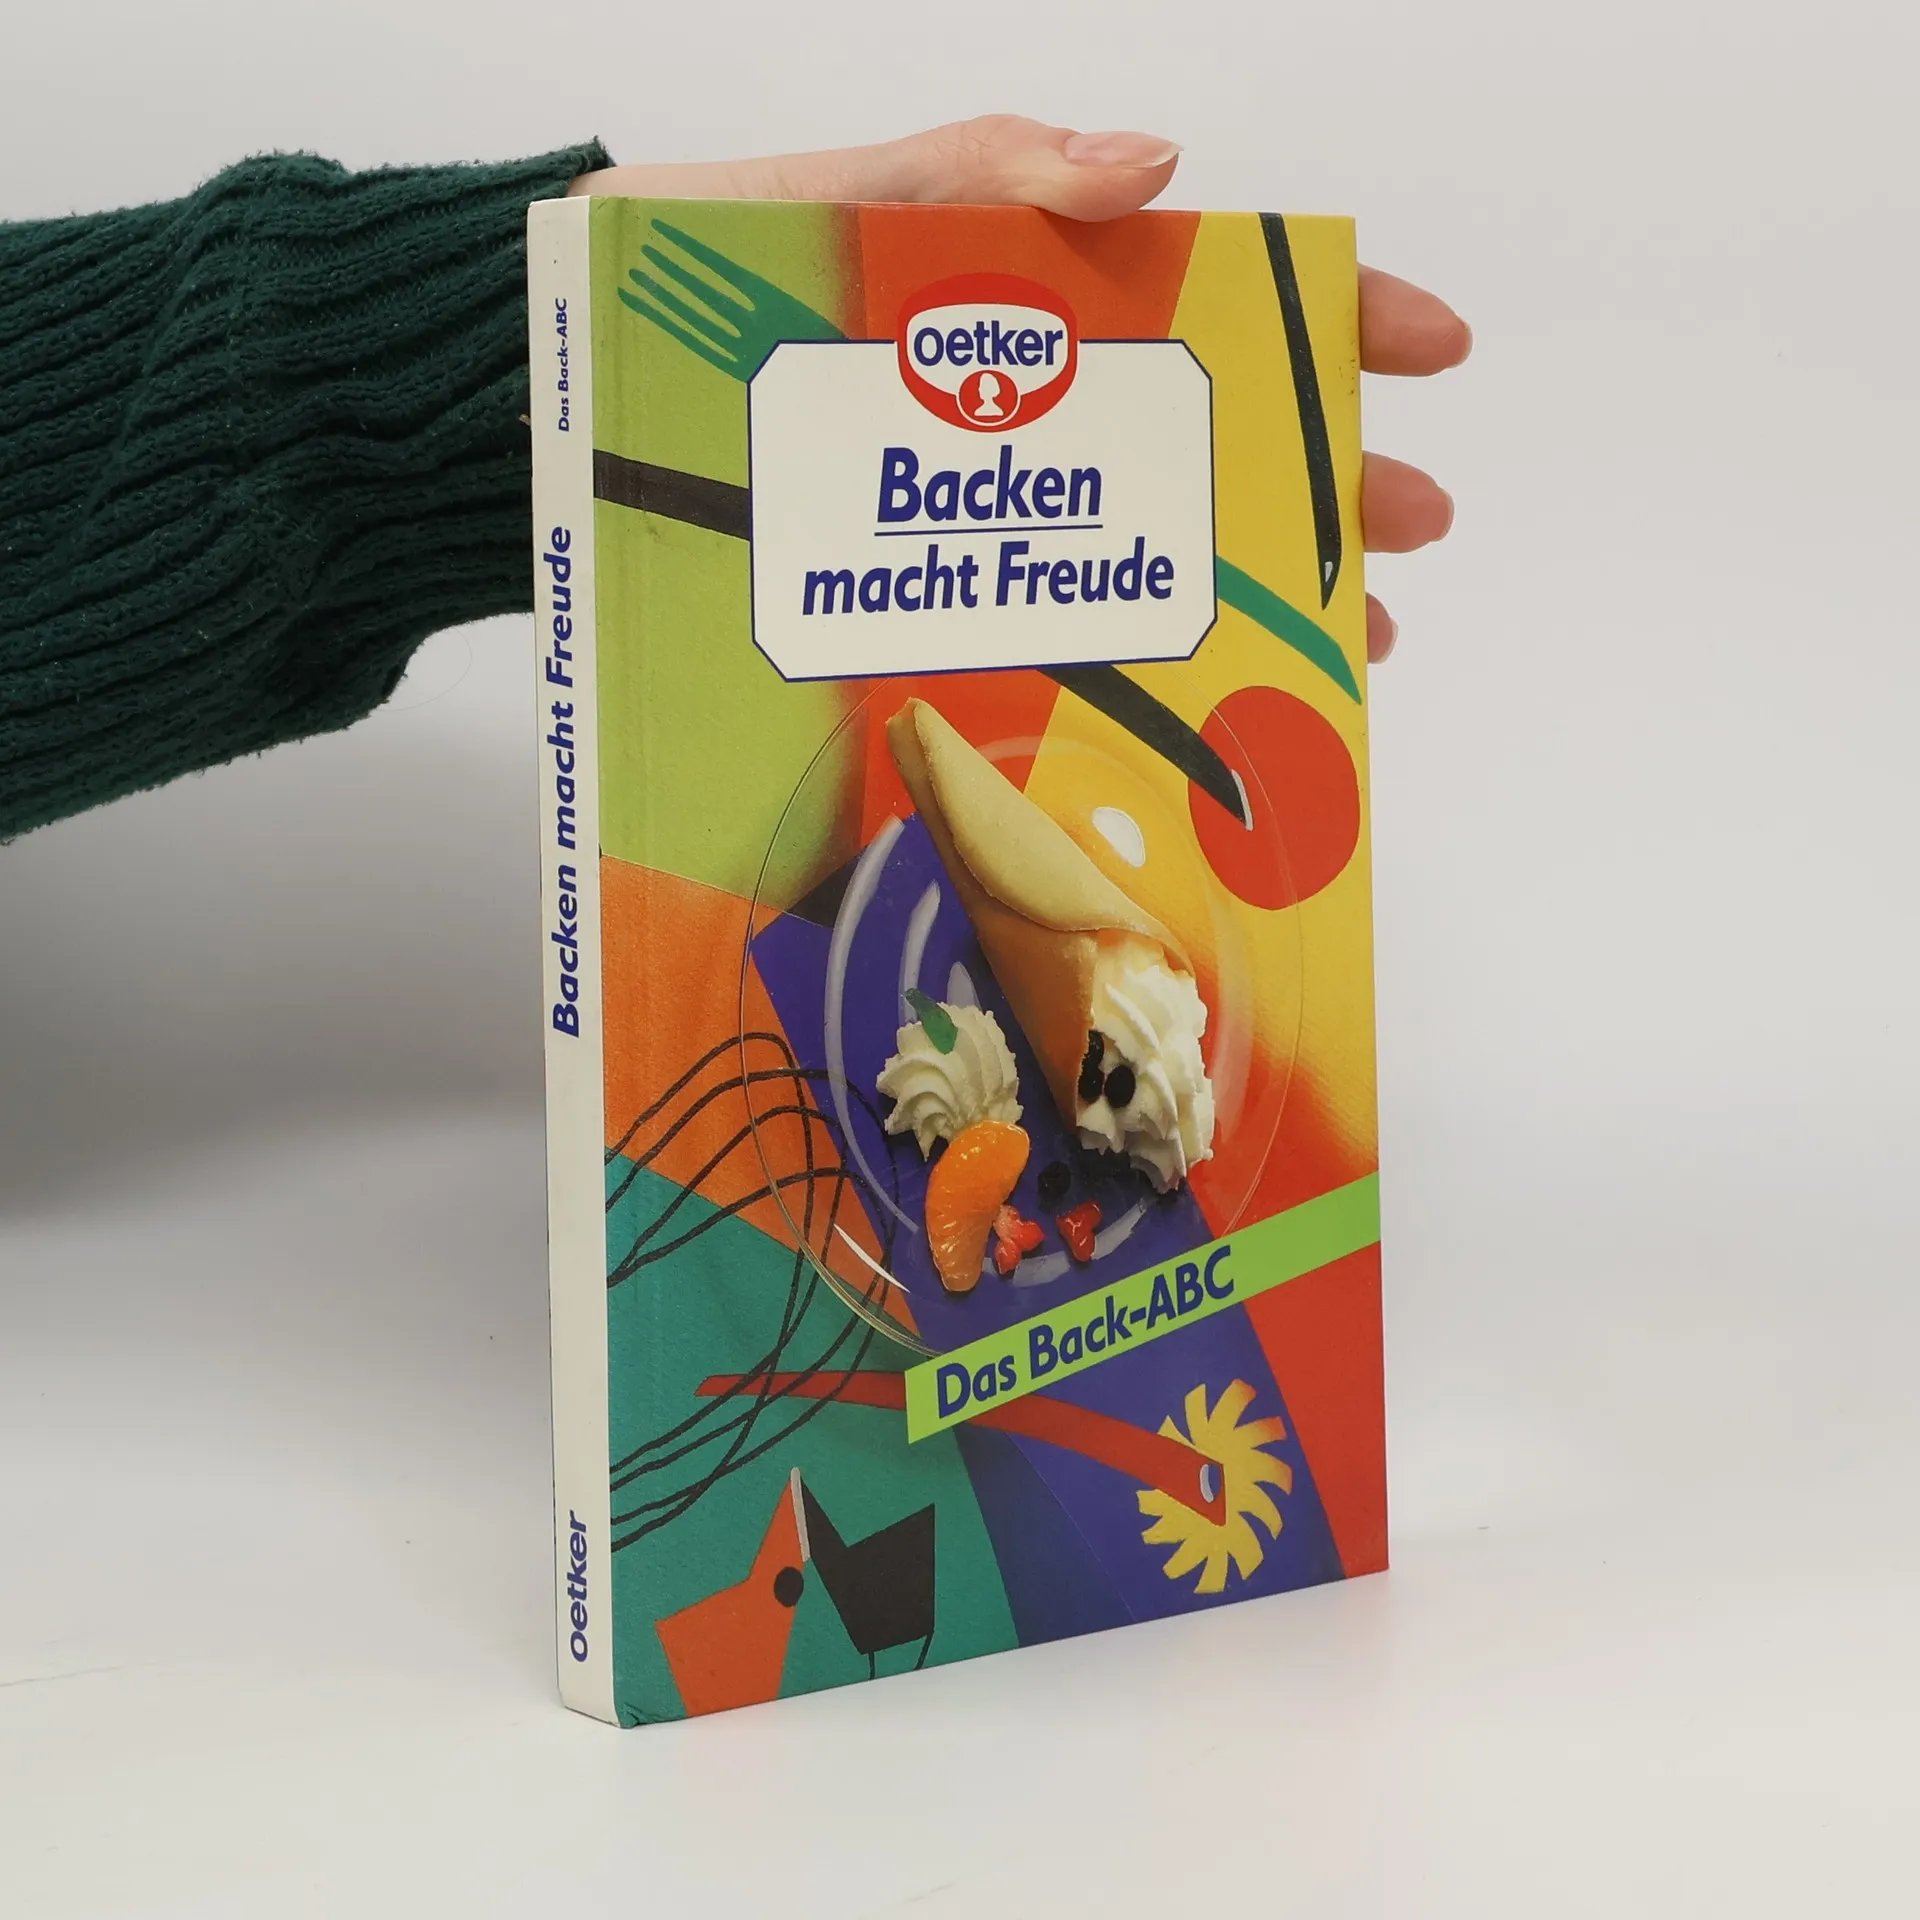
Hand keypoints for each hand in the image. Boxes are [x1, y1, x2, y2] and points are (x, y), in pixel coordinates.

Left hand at [574, 116, 1467, 662]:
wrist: (554, 409)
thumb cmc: (677, 285)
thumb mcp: (823, 199)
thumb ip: (976, 174)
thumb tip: (1153, 165)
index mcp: (1013, 290)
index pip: (1204, 289)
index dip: (1323, 314)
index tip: (1424, 345)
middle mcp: (1009, 406)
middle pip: (1200, 437)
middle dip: (1320, 477)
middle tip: (1410, 529)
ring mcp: (966, 503)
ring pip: (1140, 544)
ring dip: (1251, 589)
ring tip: (1338, 640)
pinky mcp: (908, 583)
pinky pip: (1041, 620)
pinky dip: (1125, 659)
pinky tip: (1182, 699)